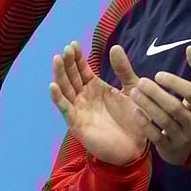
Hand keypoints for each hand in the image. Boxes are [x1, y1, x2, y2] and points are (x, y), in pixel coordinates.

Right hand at [50, 42, 146, 165]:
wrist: (137, 147)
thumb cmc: (134, 119)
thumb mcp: (131, 89)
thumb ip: (123, 70)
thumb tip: (115, 46)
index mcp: (95, 87)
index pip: (82, 69)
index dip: (77, 57)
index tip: (74, 44)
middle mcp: (83, 96)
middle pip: (71, 76)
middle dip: (68, 63)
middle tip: (66, 49)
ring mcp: (78, 109)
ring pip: (65, 89)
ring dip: (60, 75)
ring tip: (57, 60)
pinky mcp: (76, 123)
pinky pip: (65, 109)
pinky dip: (58, 98)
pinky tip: (53, 86)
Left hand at [128, 46, 190, 165]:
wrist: (190, 144)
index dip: (175, 83)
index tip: (158, 74)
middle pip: (175, 107)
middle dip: (156, 93)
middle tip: (141, 82)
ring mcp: (184, 137)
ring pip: (164, 120)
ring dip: (147, 105)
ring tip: (133, 92)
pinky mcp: (171, 147)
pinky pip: (156, 136)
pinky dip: (145, 123)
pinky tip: (135, 111)